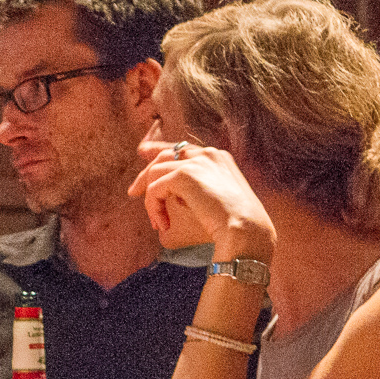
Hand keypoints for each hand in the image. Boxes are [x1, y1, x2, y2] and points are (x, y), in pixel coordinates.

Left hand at [127, 132, 276, 259]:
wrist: (246, 230)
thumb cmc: (235, 227)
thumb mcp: (215, 204)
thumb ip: (195, 196)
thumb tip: (170, 204)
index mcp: (218, 158)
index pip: (183, 148)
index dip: (159, 149)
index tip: (143, 152)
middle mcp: (208, 154)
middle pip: (166, 155)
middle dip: (146, 172)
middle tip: (133, 192)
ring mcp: (196, 162)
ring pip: (156, 173)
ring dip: (151, 200)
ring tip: (157, 222)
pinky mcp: (185, 175)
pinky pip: (155, 189)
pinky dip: (154, 208)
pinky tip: (163, 225)